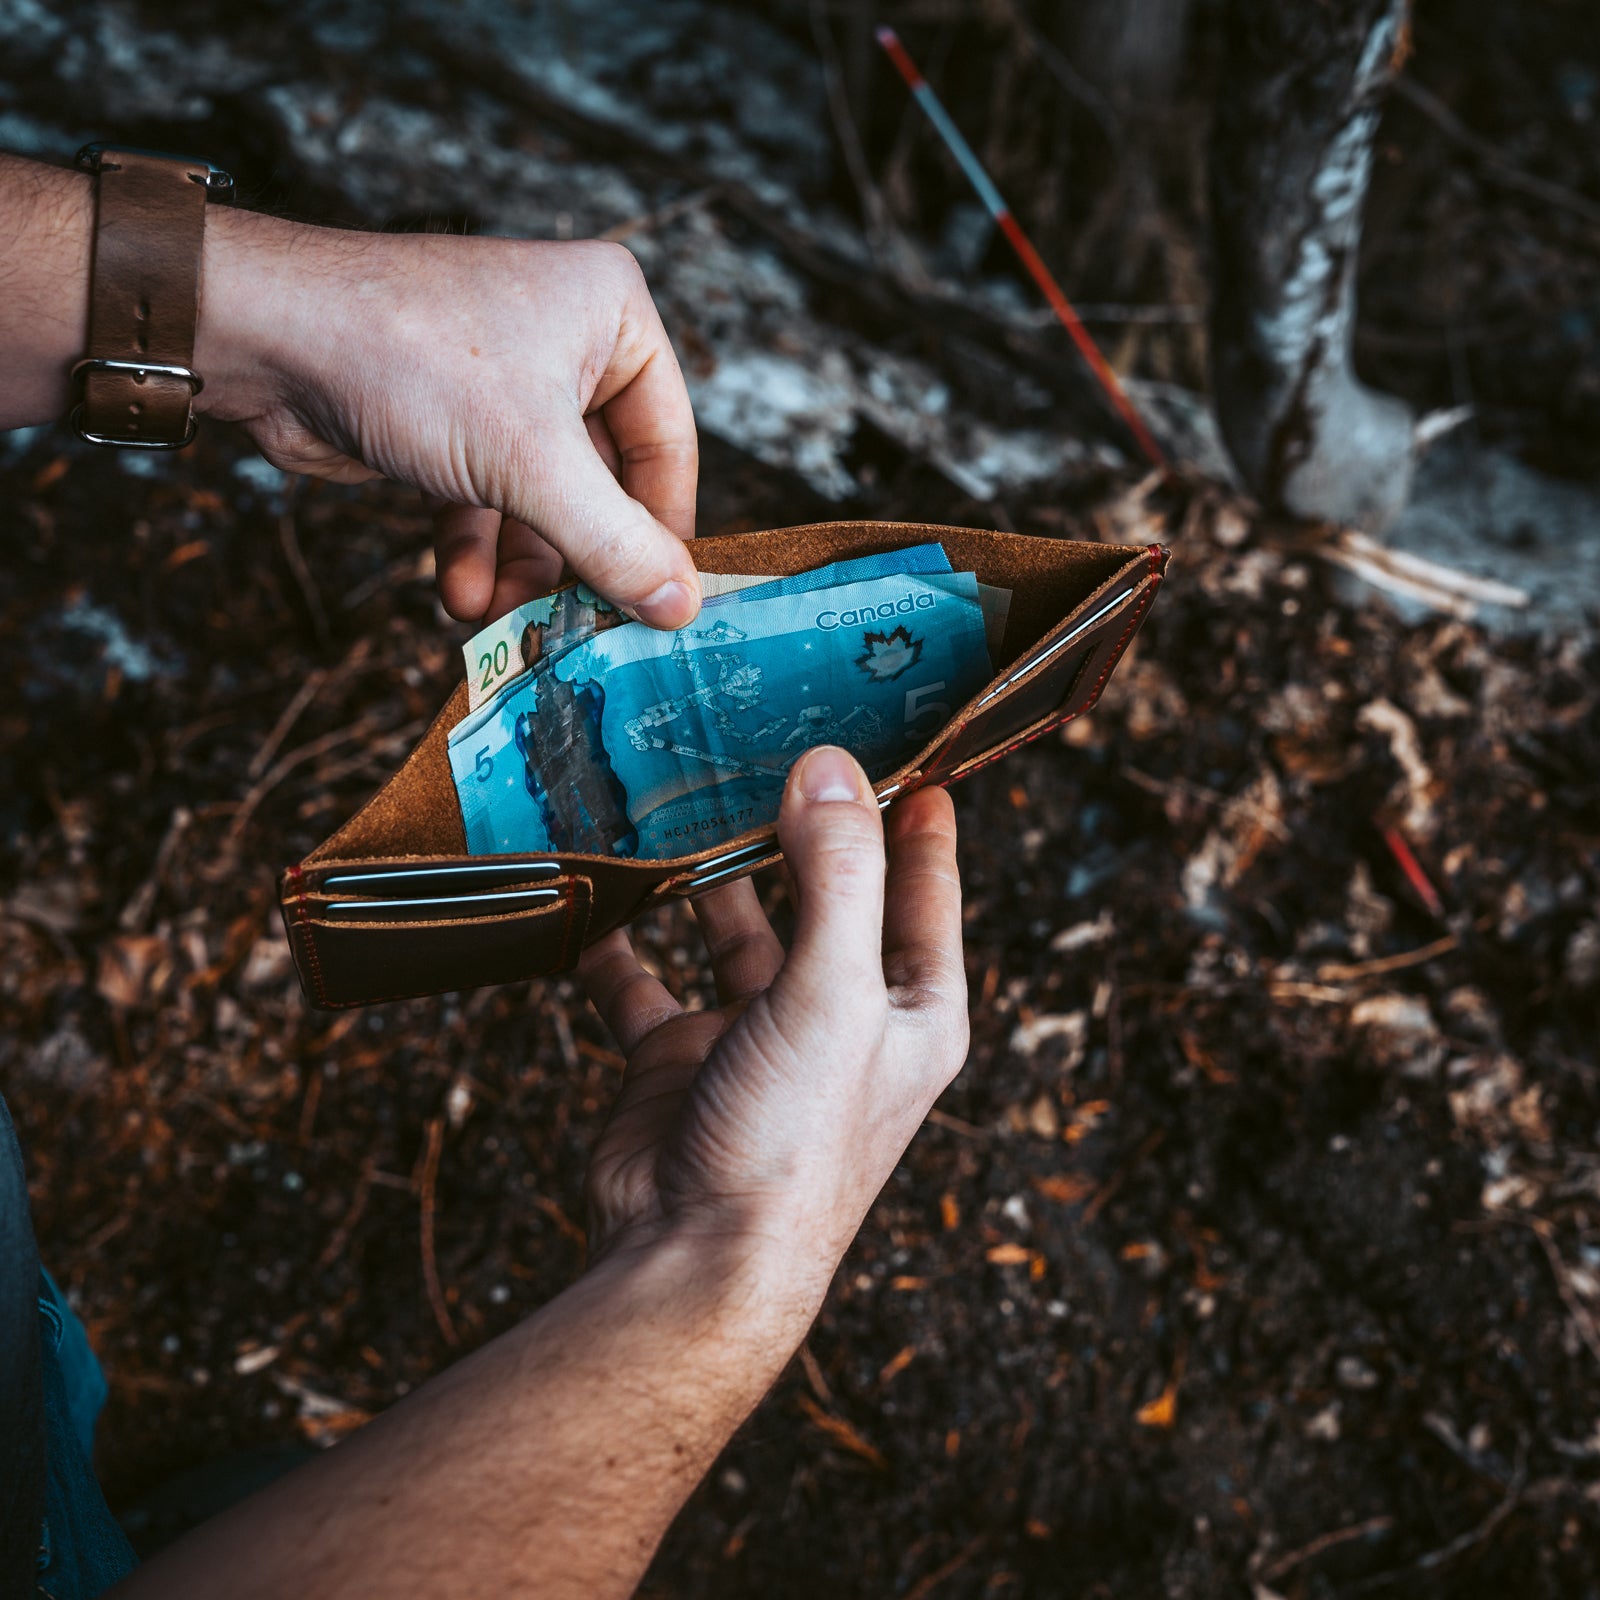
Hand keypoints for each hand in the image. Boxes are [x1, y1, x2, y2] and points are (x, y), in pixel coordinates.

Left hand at [195, 211, 700, 627]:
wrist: (260, 336)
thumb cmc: (407, 358)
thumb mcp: (531, 463)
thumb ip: (614, 543)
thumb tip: (682, 607)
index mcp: (612, 315)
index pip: (669, 442)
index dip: (664, 530)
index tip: (659, 603)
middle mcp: (566, 341)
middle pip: (604, 481)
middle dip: (578, 560)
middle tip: (582, 627)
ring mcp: (504, 384)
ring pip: (541, 501)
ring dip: (523, 571)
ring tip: (509, 626)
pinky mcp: (450, 422)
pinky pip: (487, 501)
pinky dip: (476, 552)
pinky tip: (461, 600)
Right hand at [577, 747, 970, 1300]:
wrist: (691, 1263)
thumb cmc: (793, 1143)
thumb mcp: (834, 992)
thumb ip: (836, 875)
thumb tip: (828, 767)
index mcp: (908, 1010)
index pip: (926, 891)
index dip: (919, 819)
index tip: (909, 748)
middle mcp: (838, 1019)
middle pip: (824, 899)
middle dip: (799, 831)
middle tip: (773, 749)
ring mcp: (755, 1038)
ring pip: (734, 933)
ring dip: (709, 879)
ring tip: (682, 802)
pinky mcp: (680, 1062)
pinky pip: (645, 985)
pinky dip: (622, 944)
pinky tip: (598, 897)